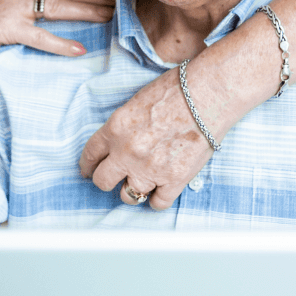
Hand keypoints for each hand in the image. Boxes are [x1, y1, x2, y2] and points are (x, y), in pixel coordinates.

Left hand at [78, 67, 213, 209]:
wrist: (208, 95)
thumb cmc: (175, 91)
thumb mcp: (135, 102)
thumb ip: (121, 128)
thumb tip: (116, 145)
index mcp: (114, 129)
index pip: (90, 155)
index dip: (88, 166)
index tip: (89, 171)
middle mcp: (127, 153)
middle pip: (103, 181)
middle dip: (106, 180)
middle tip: (114, 178)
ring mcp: (150, 169)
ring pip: (128, 196)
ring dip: (133, 190)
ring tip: (142, 182)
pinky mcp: (174, 180)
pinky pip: (158, 204)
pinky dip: (157, 200)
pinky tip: (159, 192)